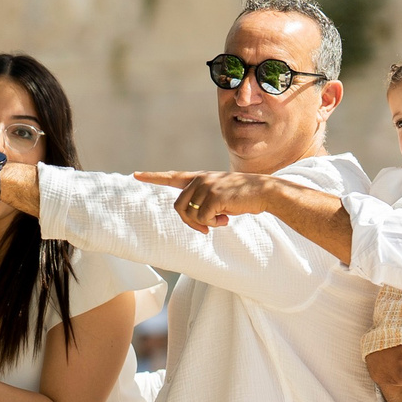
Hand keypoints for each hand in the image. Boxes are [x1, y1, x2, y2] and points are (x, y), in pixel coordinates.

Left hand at [129, 170, 281, 231]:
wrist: (265, 192)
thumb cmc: (243, 197)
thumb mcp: (220, 196)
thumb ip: (203, 201)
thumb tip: (192, 219)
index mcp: (200, 178)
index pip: (173, 177)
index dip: (153, 177)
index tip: (136, 174)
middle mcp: (200, 179)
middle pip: (179, 207)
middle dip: (190, 221)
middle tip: (207, 227)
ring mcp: (207, 186)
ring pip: (190, 215)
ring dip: (204, 223)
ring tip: (221, 218)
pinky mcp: (214, 196)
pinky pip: (203, 219)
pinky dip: (214, 223)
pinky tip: (227, 218)